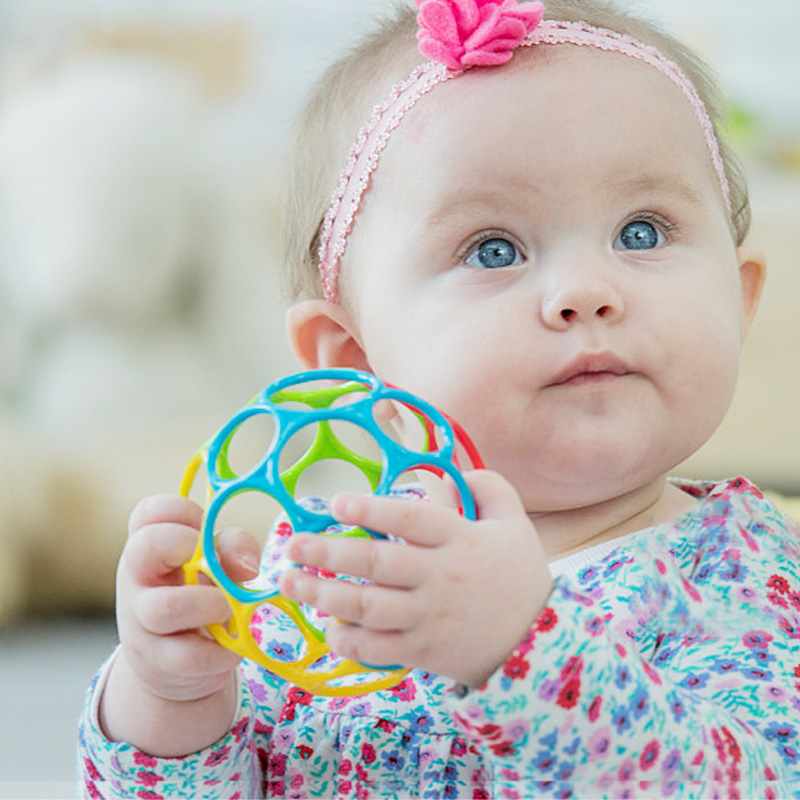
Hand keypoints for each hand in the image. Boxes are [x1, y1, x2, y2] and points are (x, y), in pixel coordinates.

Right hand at [100, 494, 259, 754]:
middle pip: (146, 546)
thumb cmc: (200, 595)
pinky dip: (221, 650)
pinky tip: (231, 646)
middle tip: (216, 565)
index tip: (205, 527)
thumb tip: (248, 565)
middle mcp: (135, 579)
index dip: (183, 511)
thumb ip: (232, 548)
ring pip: (167, 607)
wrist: (177, 665)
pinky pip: (189, 656)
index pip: (149, 512)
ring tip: (232, 608)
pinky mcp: (156, 663)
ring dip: (213, 604)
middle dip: (192, 547)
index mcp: (148, 545)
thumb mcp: (216, 564)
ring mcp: (139, 622)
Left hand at [280, 470, 551, 687]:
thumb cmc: (518, 575)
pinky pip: (378, 648)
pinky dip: (349, 639)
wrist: (539, 641)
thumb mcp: (514, 522)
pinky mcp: (424, 651)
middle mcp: (441, 577)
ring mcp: (430, 617)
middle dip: (331, 553)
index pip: (412, 520)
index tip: (337, 502)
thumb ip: (488, 486)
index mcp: (460, 540)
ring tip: (291, 582)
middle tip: (294, 545)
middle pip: (379, 563)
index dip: (372, 509)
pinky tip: (328, 625)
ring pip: (369, 606)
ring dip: (325, 594)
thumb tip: (453, 466)